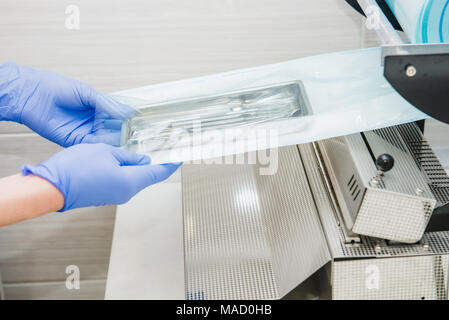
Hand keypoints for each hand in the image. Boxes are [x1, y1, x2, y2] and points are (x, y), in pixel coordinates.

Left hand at [0, 62, 132, 146]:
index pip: (117, 117)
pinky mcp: (75, 140)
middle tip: (137, 136)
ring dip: (116, 141)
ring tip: (128, 141)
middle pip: (113, 130)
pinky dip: (102, 145)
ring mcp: (84, 131)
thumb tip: (128, 111)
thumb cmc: (56, 88)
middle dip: (125, 133)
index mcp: (97, 108)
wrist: (33, 95)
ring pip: (105, 139)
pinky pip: (92, 144)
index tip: (139, 124)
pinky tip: (111, 143)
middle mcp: (92, 121)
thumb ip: (108, 104)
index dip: (128, 121)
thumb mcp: (87, 93)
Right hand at [21, 144, 180, 210]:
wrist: (50, 188)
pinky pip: (122, 181)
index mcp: (131, 182)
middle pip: (148, 176)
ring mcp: (115, 196)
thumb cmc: (75, 169)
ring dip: (140, 165)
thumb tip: (141, 159)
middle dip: (156, 162)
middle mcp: (126, 192)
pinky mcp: (104, 195)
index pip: (159, 173)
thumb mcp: (106, 152)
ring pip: (134, 178)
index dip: (171, 163)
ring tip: (143, 149)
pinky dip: (127, 170)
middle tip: (162, 147)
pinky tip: (124, 158)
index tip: (179, 156)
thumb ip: (127, 155)